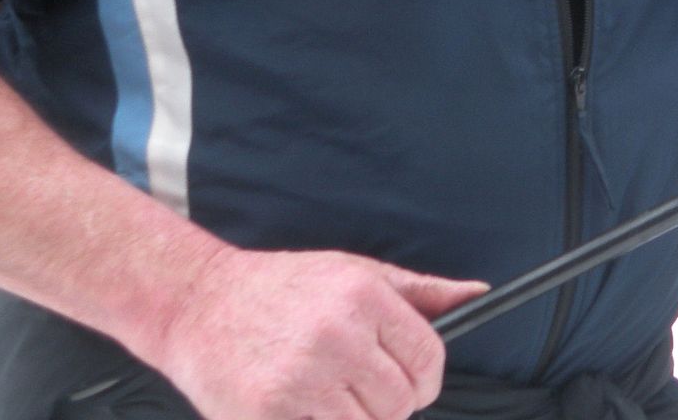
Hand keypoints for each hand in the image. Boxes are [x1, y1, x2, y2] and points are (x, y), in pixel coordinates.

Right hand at [142, 244, 486, 419]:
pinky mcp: (267, 413)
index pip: (428, 360)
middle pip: (399, 404)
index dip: (424, 381)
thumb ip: (420, 292)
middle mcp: (336, 336)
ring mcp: (300, 379)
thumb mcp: (354, 272)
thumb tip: (478, 294)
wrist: (198, 303)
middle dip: (387, 405)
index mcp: (363, 297)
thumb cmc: (284, 288)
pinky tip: (301, 408)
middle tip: (356, 390)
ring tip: (326, 397)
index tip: (409, 384)